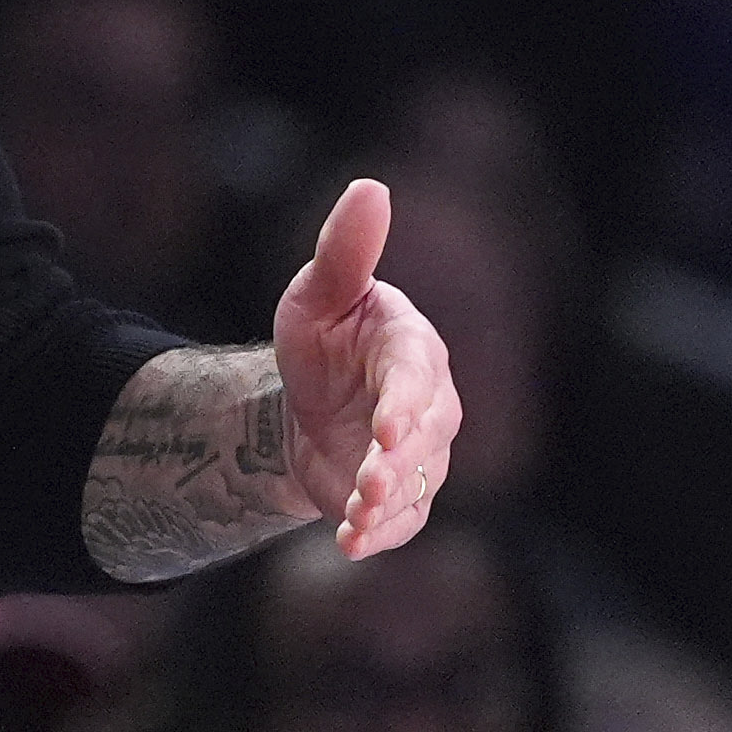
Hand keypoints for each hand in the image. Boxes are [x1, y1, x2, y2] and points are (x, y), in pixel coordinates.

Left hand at [271, 178, 461, 558]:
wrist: (304, 402)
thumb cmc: (321, 338)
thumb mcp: (318, 294)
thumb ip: (344, 251)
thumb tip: (371, 188)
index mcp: (410, 350)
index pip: (417, 378)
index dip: (406, 404)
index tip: (388, 428)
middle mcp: (428, 406)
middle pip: (425, 438)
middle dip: (400, 461)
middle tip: (371, 481)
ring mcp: (421, 456)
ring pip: (417, 485)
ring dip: (387, 505)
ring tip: (354, 517)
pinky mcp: (403, 496)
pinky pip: (401, 521)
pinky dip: (377, 534)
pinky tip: (349, 543)